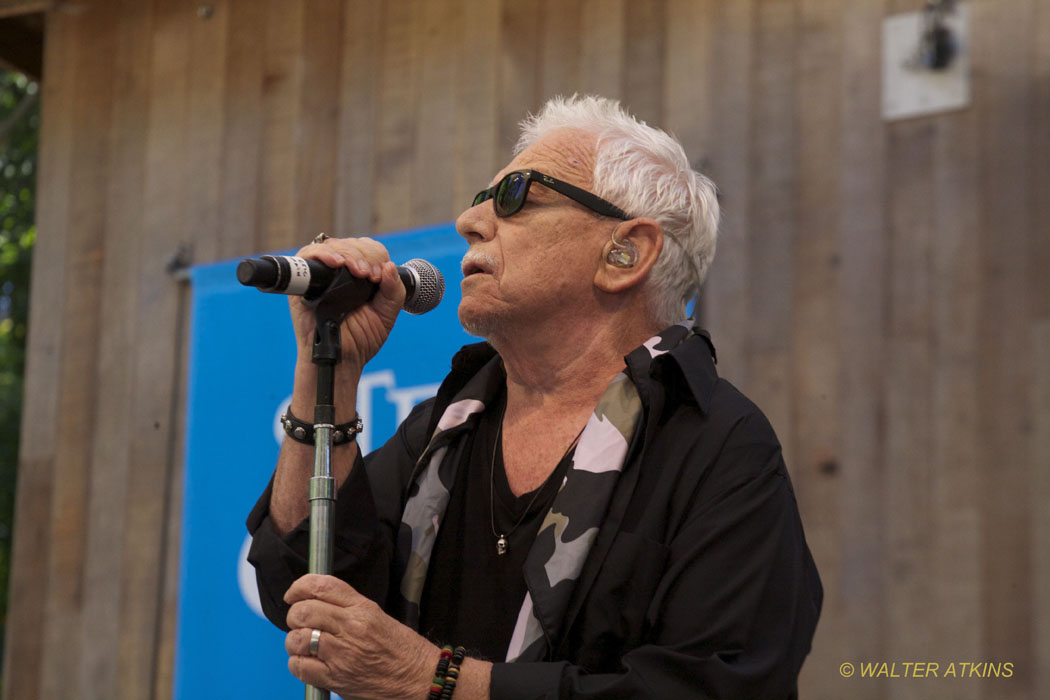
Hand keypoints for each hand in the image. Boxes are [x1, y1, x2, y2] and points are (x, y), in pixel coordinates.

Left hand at [284, 574, 439, 698]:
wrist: (418, 679)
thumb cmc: (403, 650)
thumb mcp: (378, 616)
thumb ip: (347, 607)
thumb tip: (315, 603)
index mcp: (363, 609)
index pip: (322, 586)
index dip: (300, 587)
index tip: (293, 594)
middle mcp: (351, 628)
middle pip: (303, 611)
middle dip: (294, 615)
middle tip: (299, 622)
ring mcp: (341, 654)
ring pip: (297, 639)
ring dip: (294, 641)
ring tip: (304, 645)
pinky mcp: (336, 679)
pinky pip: (300, 667)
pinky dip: (298, 664)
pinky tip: (308, 662)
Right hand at [289, 236, 405, 373]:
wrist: (342, 358)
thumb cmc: (361, 339)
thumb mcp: (386, 313)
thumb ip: (394, 291)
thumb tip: (389, 266)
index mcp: (361, 275)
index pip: (369, 249)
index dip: (376, 256)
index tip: (378, 276)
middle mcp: (341, 271)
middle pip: (352, 244)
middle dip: (365, 256)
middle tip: (370, 276)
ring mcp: (322, 274)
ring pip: (334, 246)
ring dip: (349, 254)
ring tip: (359, 272)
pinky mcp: (304, 281)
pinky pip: (308, 255)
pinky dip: (323, 254)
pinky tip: (336, 263)